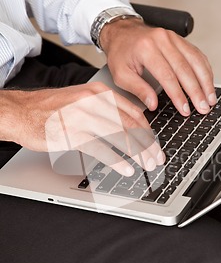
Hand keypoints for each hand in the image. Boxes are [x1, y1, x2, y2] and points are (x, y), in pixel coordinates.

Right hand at [0, 83, 163, 175]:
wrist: (22, 111)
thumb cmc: (51, 108)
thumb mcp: (82, 100)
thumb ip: (105, 110)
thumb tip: (128, 127)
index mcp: (99, 93)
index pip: (134, 112)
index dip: (149, 131)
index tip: (155, 144)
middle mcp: (94, 102)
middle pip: (131, 125)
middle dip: (148, 144)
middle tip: (157, 159)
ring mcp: (84, 117)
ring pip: (120, 136)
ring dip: (138, 154)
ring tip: (147, 166)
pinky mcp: (73, 133)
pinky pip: (102, 149)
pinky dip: (117, 161)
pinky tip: (126, 169)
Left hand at [100, 19, 216, 115]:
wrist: (121, 30)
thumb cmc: (121, 53)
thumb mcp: (121, 74)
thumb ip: (138, 89)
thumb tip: (153, 104)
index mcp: (146, 49)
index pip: (167, 76)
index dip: (179, 95)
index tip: (185, 110)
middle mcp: (162, 40)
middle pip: (185, 69)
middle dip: (196, 91)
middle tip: (203, 107)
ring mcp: (173, 38)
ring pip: (196, 61)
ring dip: (206, 81)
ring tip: (211, 98)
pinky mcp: (180, 39)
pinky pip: (197, 54)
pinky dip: (205, 69)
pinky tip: (209, 82)